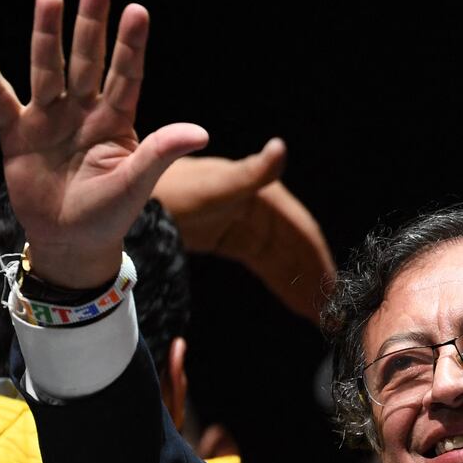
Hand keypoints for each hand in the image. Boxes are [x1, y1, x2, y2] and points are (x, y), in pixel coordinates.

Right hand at [0, 0, 207, 287]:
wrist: (71, 241)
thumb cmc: (109, 213)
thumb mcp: (137, 183)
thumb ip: (161, 152)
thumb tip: (202, 132)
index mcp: (116, 120)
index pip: (127, 75)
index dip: (131, 45)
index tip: (137, 11)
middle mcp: (83, 111)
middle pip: (87, 60)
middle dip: (91, 25)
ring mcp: (49, 119)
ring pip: (47, 70)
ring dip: (47, 35)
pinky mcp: (17, 135)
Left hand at [155, 139, 334, 323]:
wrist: (128, 198)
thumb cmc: (173, 192)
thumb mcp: (216, 187)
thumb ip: (252, 173)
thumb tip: (280, 149)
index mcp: (259, 193)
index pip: (298, 228)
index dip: (317, 255)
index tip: (334, 284)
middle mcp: (256, 206)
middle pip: (293, 246)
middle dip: (313, 274)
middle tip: (333, 309)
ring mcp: (241, 223)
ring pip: (280, 257)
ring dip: (299, 281)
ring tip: (318, 313)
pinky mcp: (226, 238)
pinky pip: (261, 262)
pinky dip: (278, 279)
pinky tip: (292, 299)